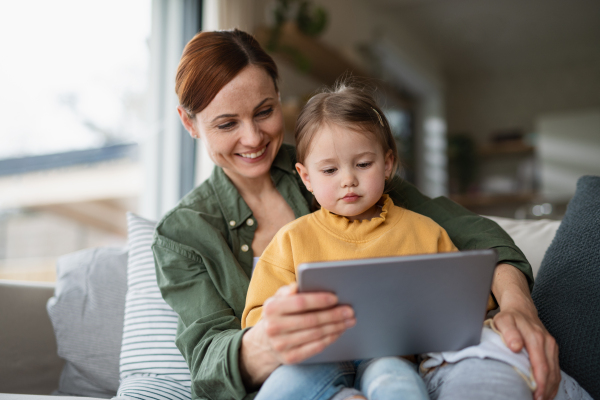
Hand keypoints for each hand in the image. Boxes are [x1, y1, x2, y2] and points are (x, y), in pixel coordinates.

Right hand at [240, 283, 355, 387]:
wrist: (264, 342)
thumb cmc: (278, 314)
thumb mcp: (277, 299)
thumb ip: (288, 291)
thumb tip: (299, 285)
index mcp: (271, 308)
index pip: (300, 303)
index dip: (319, 300)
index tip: (336, 298)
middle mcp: (273, 327)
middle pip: (311, 320)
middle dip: (333, 315)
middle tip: (350, 311)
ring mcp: (281, 345)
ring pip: (316, 334)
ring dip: (336, 327)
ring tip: (348, 320)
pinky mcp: (289, 358)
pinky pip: (315, 347)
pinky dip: (330, 338)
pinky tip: (339, 331)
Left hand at [493, 296, 560, 399]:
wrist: (521, 308)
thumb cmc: (509, 317)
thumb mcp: (503, 321)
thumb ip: (509, 333)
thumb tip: (515, 346)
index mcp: (535, 338)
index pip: (541, 365)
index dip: (540, 383)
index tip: (535, 394)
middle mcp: (546, 342)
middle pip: (550, 372)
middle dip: (545, 389)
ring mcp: (551, 346)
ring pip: (555, 372)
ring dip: (550, 388)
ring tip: (541, 398)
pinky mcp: (552, 349)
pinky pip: (555, 368)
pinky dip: (552, 382)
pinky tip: (547, 390)